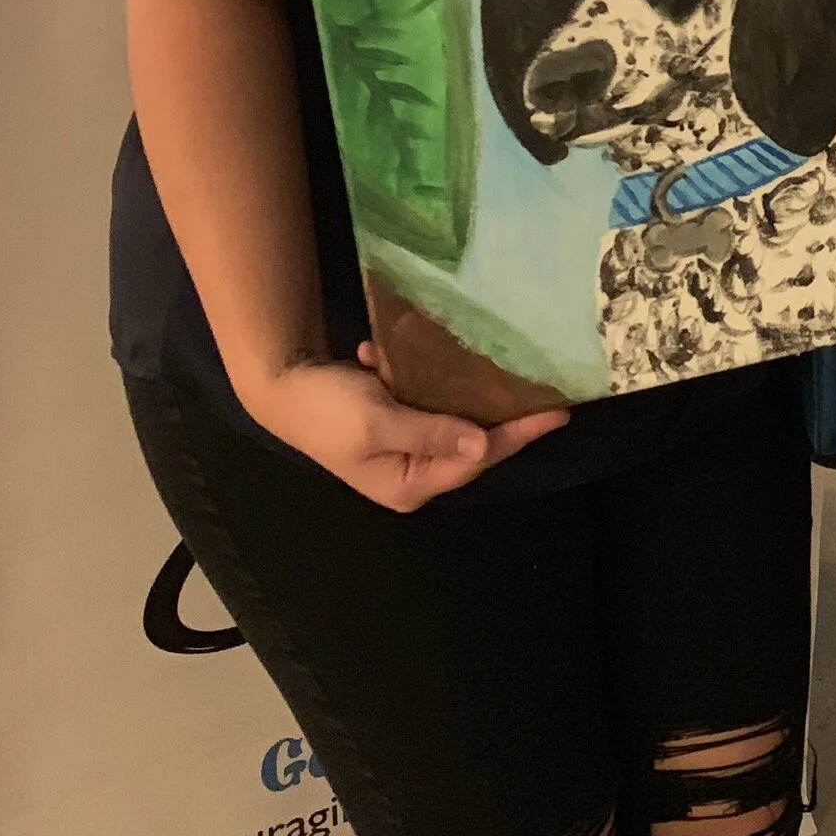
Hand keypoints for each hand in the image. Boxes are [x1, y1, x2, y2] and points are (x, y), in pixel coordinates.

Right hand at [240, 349, 569, 510]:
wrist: (279, 382)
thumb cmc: (325, 410)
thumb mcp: (378, 423)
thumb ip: (431, 433)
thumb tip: (483, 448)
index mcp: (409, 483)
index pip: (477, 460)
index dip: (518, 435)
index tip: (557, 414)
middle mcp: (411, 469)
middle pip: (471, 441)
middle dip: (504, 414)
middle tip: (545, 388)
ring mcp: (402, 443)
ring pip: (453, 416)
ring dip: (465, 389)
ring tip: (503, 365)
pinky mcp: (393, 415)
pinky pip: (425, 397)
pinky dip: (423, 374)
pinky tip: (410, 353)